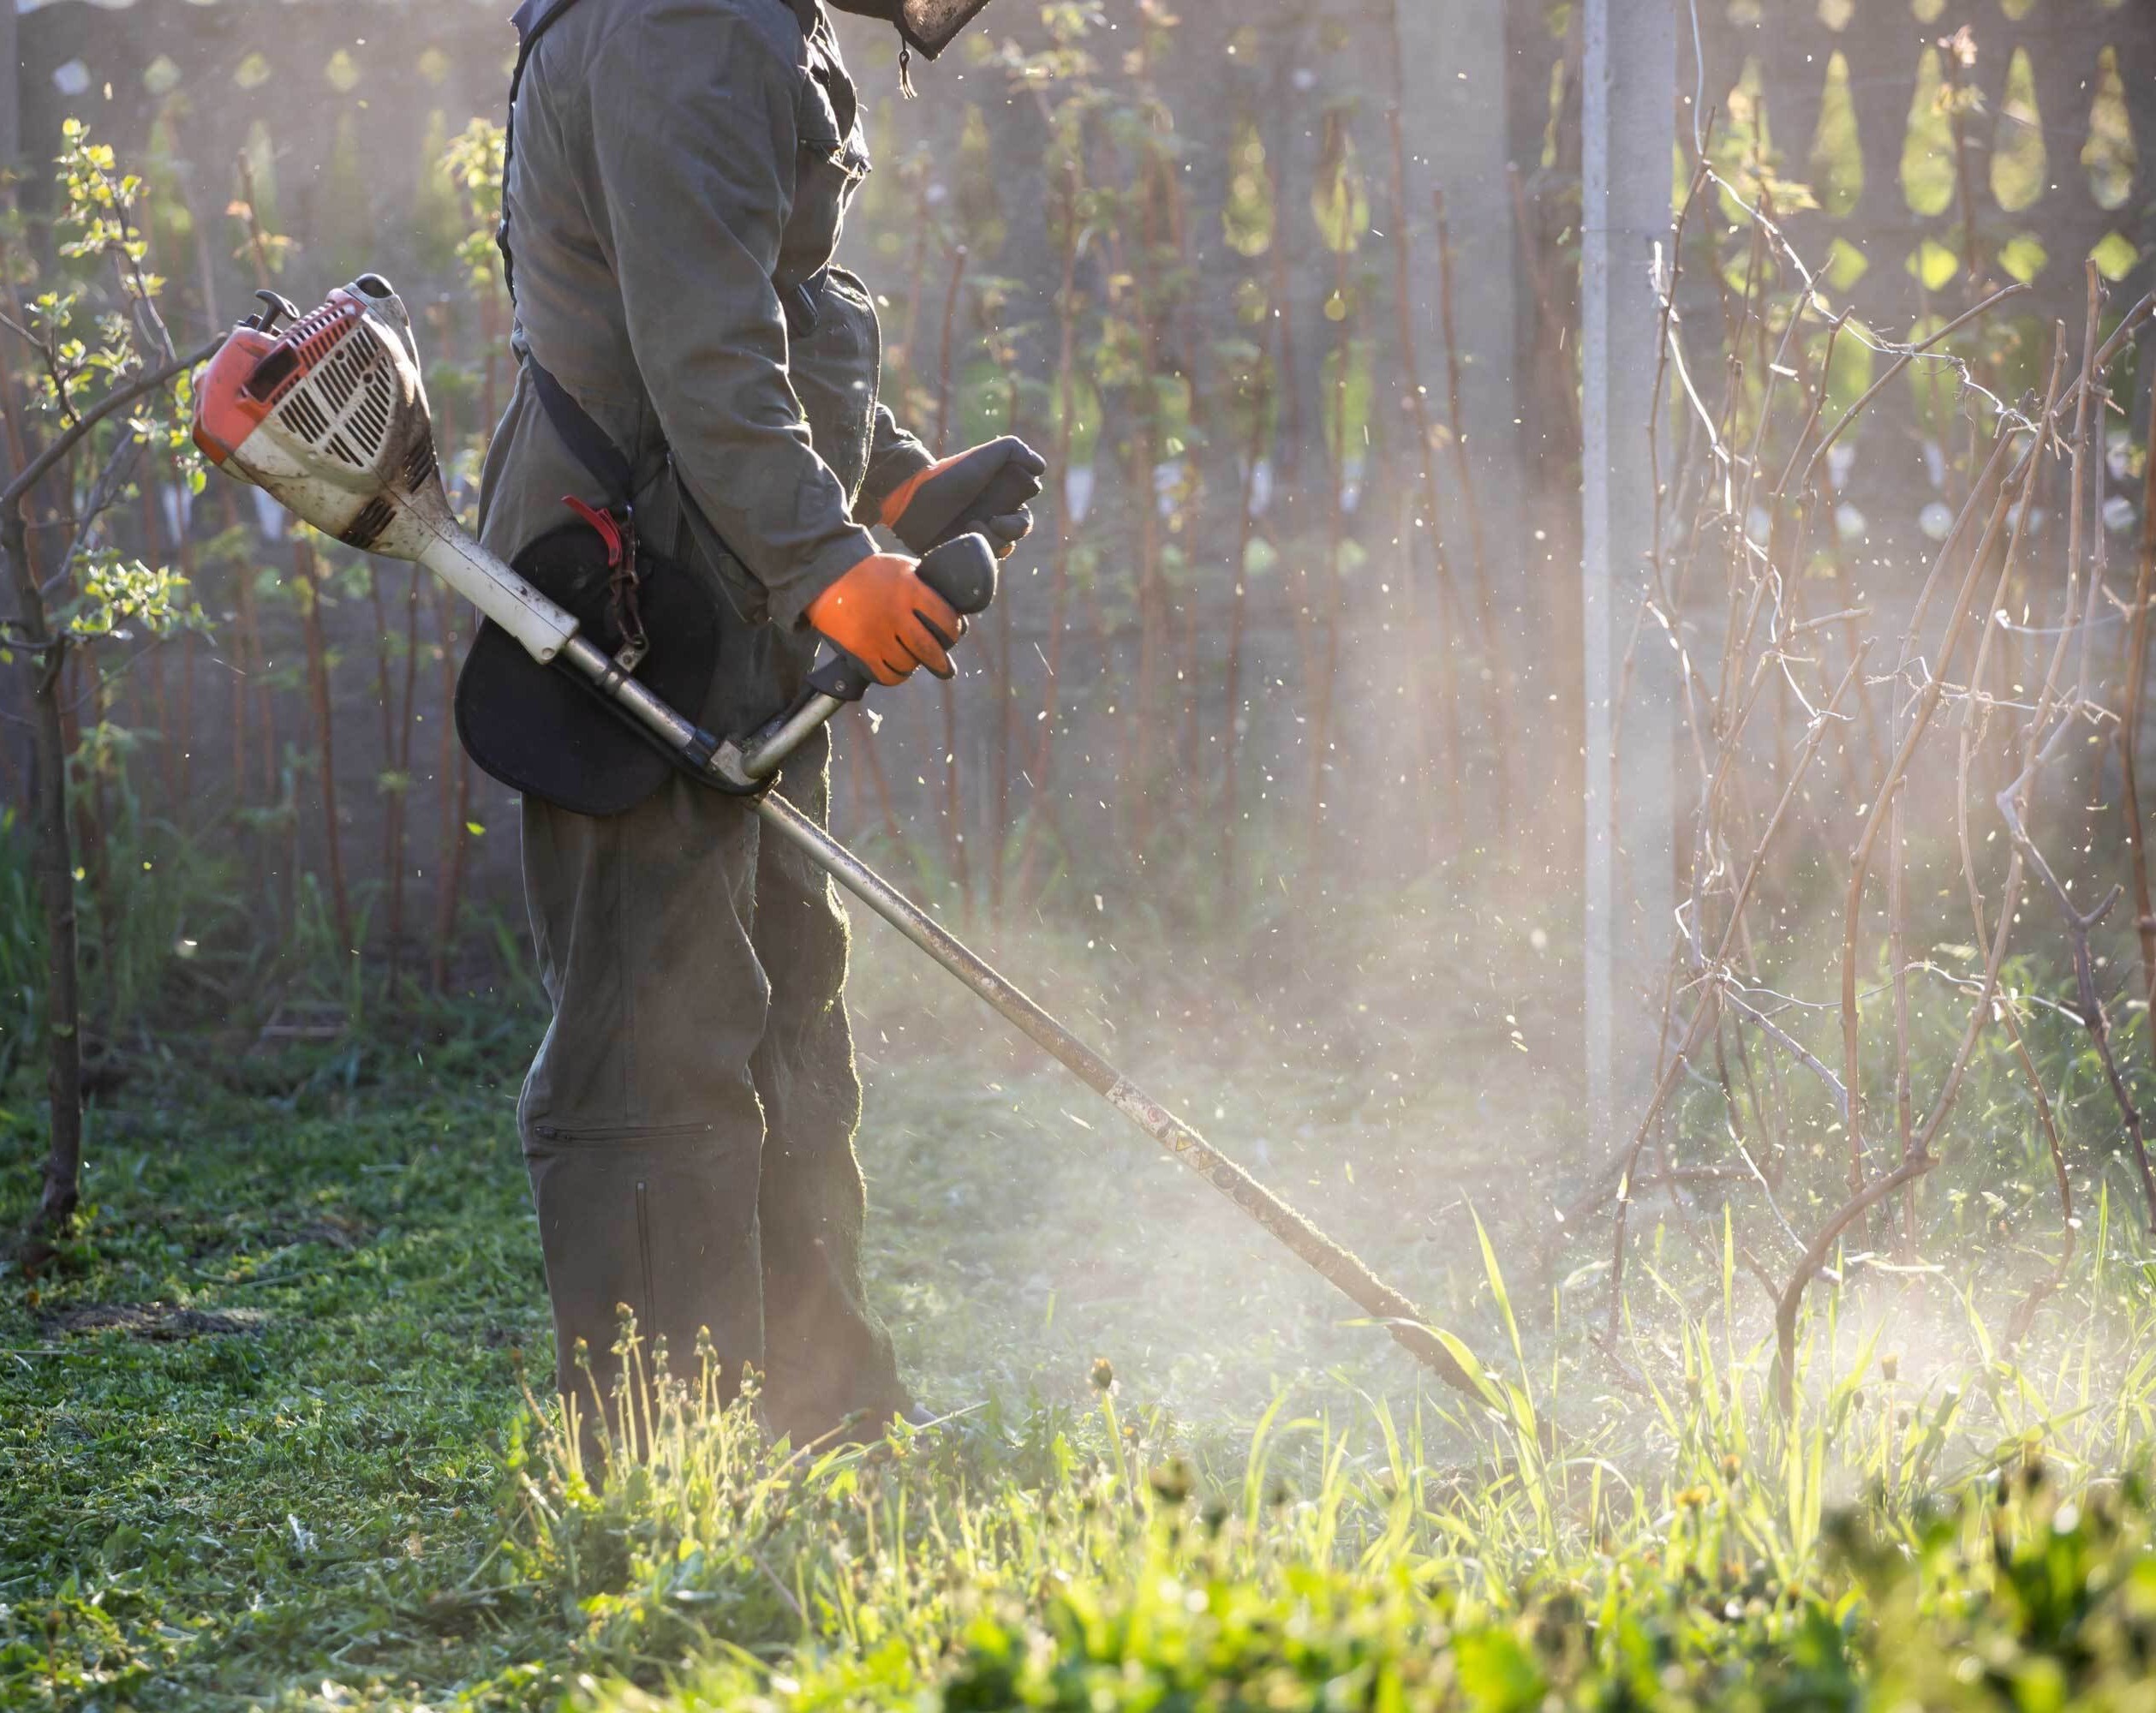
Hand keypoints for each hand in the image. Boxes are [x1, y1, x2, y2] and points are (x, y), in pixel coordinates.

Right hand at [806, 553, 963, 685]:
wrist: (827, 577)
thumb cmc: (870, 572)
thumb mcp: (901, 568)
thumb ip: (924, 585)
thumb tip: (951, 607)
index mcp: (910, 590)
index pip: (945, 619)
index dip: (953, 632)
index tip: (952, 636)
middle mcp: (896, 614)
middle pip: (929, 649)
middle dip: (941, 662)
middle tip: (944, 667)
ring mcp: (877, 634)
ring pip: (908, 664)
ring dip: (914, 665)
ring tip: (913, 660)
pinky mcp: (861, 650)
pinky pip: (886, 675)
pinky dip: (896, 676)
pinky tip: (897, 669)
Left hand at [881, 436, 1047, 557]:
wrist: (914, 497)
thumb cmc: (949, 474)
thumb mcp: (985, 454)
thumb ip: (1015, 450)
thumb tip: (1041, 468)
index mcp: (1000, 498)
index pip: (1024, 514)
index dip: (1021, 514)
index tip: (1009, 507)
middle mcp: (991, 517)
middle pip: (1018, 534)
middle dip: (1013, 530)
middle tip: (995, 522)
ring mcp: (976, 536)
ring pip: (1003, 550)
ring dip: (993, 540)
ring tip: (970, 526)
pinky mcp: (962, 552)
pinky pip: (982, 564)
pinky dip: (978, 553)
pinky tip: (962, 539)